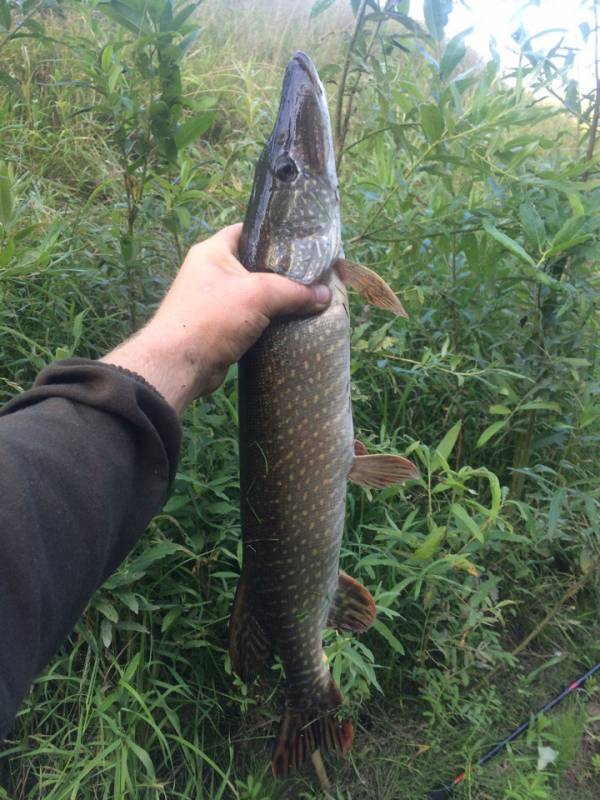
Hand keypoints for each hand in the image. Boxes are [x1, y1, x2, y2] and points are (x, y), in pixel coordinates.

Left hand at [100, 223, 330, 414]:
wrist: (180, 365)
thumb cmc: (212, 317)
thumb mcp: (259, 295)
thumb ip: (294, 291)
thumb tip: (326, 295)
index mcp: (213, 251)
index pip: (248, 230)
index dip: (275, 232)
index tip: (303, 240)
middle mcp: (211, 272)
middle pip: (255, 263)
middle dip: (283, 270)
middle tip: (313, 272)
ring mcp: (215, 301)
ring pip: (255, 293)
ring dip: (278, 298)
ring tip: (308, 297)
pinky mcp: (221, 327)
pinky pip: (251, 317)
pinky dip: (269, 320)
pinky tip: (291, 322)